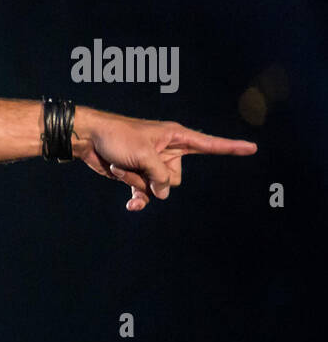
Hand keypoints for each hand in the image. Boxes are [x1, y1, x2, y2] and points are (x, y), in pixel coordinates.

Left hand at [73, 108, 257, 211]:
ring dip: (138, 182)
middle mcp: (168, 151)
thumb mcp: (143, 155)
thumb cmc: (116, 137)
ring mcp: (153, 165)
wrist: (89, 140)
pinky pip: (147, 194)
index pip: (210, 144)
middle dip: (156, 177)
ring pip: (159, 188)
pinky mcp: (139, 175)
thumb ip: (159, 176)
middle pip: (176, 178)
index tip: (252, 148)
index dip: (231, 148)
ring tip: (122, 165)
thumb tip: (164, 193)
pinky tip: (130, 204)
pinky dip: (138, 197)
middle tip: (136, 161)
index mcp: (175, 137)